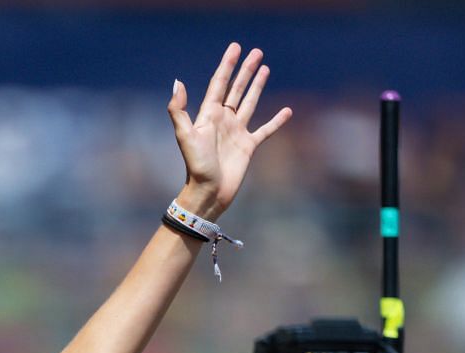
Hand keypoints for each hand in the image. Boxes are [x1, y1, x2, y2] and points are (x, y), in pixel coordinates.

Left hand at [168, 43, 291, 219]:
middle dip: (245, 70)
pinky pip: (265, 130)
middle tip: (256, 52)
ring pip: (249, 103)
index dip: (227, 65)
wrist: (209, 192)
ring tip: (265, 68)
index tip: (236, 48)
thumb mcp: (185, 136)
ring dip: (257, 86)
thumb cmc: (196, 166)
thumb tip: (177, 82)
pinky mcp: (248, 146)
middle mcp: (224, 120)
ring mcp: (237, 132)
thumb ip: (178, 110)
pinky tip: (287, 111)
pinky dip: (276, 121)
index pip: (219, 84)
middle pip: (237, 89)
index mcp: (209, 114)